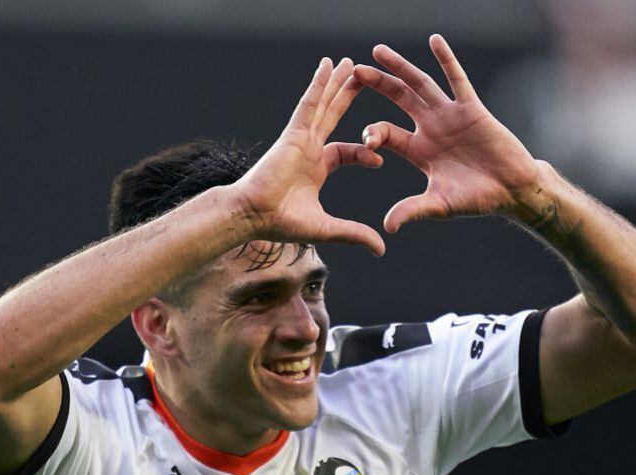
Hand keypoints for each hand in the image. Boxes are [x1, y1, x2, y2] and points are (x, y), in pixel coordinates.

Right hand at [234, 58, 386, 254]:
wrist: (254, 216)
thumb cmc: (282, 223)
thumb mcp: (327, 228)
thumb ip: (355, 234)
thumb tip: (381, 250)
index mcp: (317, 168)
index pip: (346, 152)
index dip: (364, 152)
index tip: (379, 160)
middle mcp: (309, 149)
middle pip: (334, 116)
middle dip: (348, 97)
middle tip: (365, 77)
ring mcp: (300, 139)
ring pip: (323, 105)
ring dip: (336, 83)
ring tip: (348, 62)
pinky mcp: (293, 134)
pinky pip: (309, 103)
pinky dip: (318, 84)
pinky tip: (327, 66)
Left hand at [354, 35, 542, 232]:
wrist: (512, 190)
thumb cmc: (477, 198)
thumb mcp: (439, 204)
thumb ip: (412, 210)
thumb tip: (387, 228)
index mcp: (418, 150)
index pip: (385, 133)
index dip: (372, 133)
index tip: (366, 140)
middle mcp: (430, 128)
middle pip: (397, 100)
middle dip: (376, 85)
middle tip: (353, 72)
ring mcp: (450, 115)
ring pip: (420, 85)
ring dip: (400, 68)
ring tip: (377, 51)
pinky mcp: (471, 108)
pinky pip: (457, 80)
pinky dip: (446, 60)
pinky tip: (434, 41)